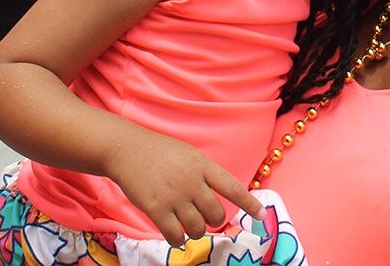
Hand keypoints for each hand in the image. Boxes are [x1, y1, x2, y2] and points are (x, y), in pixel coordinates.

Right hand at [103, 130, 264, 246]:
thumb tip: (219, 195)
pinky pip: (174, 235)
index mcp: (203, 166)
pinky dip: (178, 240)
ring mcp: (174, 197)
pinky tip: (175, 235)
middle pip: (216, 214)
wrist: (128, 150)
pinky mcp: (155, 209)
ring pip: (197, 228)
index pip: (232, 187)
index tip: (261, 215)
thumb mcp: (190, 155)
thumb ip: (205, 174)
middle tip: (206, 219)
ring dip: (196, 232)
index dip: (248, 203)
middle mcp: (192, 182)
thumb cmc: (160, 152)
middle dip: (214, 221)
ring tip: (189, 226)